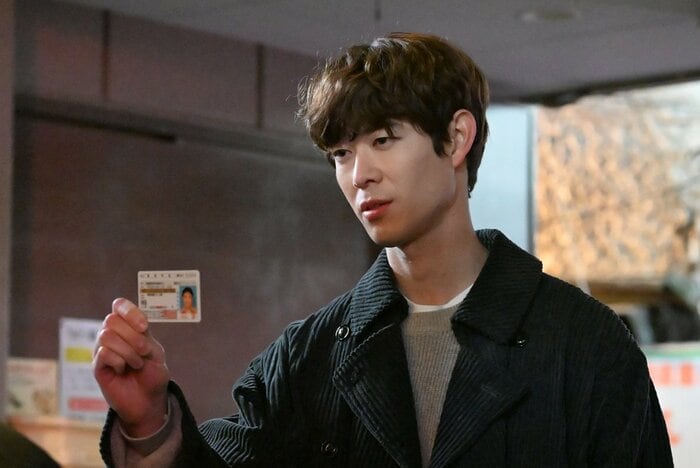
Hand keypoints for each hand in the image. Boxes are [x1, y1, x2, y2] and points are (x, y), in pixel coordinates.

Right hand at [93, 298, 169, 436]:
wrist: (149, 400)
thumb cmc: (153, 375)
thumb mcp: (155, 351)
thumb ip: (143, 336)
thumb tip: (131, 326)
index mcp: (128, 327)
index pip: (119, 306)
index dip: (130, 312)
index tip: (144, 328)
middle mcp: (112, 335)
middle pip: (111, 320)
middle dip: (132, 336)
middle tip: (143, 352)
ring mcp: (102, 350)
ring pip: (106, 335)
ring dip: (127, 350)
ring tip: (136, 363)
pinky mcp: (97, 366)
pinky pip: (103, 353)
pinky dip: (119, 360)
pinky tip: (123, 370)